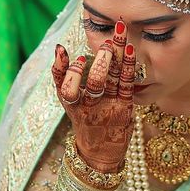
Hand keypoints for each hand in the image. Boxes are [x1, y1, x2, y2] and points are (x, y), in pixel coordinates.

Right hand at [51, 21, 135, 172]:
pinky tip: (130, 50)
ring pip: (113, 80)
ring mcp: (110, 108)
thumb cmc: (83, 121)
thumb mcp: (68, 104)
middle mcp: (91, 108)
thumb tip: (59, 49)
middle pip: (96, 84)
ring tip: (119, 38)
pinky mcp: (125, 107)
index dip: (70, 73)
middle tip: (106, 44)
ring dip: (116, 58)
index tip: (76, 57)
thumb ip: (62, 78)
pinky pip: (127, 85)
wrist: (102, 152)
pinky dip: (128, 67)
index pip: (67, 89)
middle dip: (101, 63)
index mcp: (73, 107)